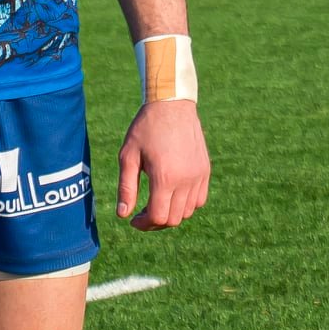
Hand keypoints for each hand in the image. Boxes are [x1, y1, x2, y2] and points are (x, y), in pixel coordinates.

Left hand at [116, 100, 210, 230]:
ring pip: (188, 212)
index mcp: (165, 178)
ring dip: (171, 213)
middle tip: (142, 213)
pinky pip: (199, 200)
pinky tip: (172, 194)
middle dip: (156, 222)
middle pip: (174, 219)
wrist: (172, 105)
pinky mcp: (205, 171)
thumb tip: (122, 215)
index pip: (158, 217)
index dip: (144, 224)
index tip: (133, 220)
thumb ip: (126, 188)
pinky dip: (186, 205)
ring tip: (156, 202)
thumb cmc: (145, 129)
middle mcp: (185, 180)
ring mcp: (198, 176)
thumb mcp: (128, 157)